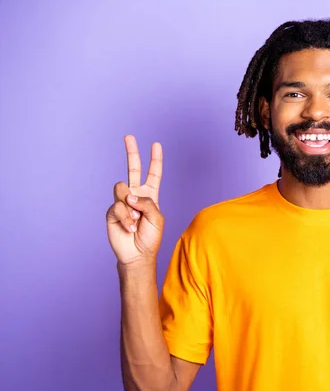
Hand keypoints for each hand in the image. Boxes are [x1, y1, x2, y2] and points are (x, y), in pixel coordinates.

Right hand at [106, 135, 163, 267]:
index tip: (156, 144)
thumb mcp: (157, 218)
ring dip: (130, 205)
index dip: (155, 160)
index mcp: (150, 195)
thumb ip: (147, 203)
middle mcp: (136, 194)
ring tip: (135, 220)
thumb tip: (130, 195)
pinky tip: (129, 227)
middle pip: (133, 169)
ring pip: (122, 188)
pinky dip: (125, 217)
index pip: (153, 174)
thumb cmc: (150, 237)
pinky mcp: (112, 211)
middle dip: (131, 152)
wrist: (137, 254)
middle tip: (129, 136)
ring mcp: (123, 201)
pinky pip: (117, 206)